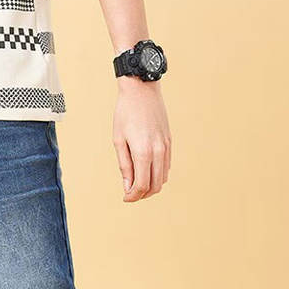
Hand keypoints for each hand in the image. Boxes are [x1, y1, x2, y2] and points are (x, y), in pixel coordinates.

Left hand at [112, 78, 170, 201]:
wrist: (142, 91)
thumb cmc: (125, 113)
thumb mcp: (118, 139)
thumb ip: (124, 165)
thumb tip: (128, 185)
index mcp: (143, 152)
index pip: (142, 185)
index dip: (133, 196)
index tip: (125, 198)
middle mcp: (159, 152)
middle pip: (155, 185)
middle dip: (142, 194)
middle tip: (130, 194)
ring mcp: (166, 147)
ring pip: (163, 178)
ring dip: (151, 186)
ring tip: (136, 184)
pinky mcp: (170, 142)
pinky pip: (166, 166)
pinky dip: (158, 174)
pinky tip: (146, 172)